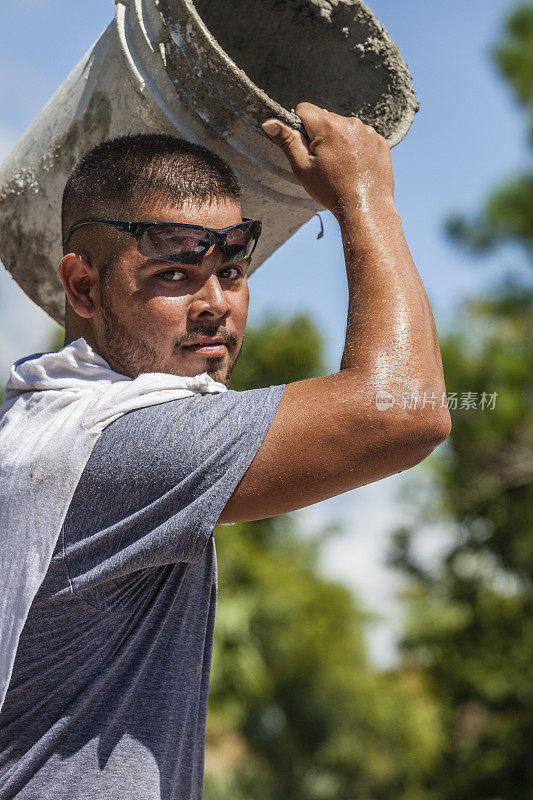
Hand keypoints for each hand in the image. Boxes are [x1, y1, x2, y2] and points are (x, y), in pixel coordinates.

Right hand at [262, 102, 394, 221]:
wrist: (366, 209)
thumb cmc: (331, 191)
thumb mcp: (303, 167)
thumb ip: (287, 141)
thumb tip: (269, 121)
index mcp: (328, 126)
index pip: (304, 109)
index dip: (300, 127)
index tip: (307, 148)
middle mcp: (350, 122)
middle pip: (325, 119)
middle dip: (320, 135)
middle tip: (324, 163)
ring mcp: (368, 131)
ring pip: (344, 127)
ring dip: (339, 141)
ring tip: (342, 167)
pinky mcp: (380, 141)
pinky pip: (362, 137)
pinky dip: (356, 147)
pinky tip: (356, 167)